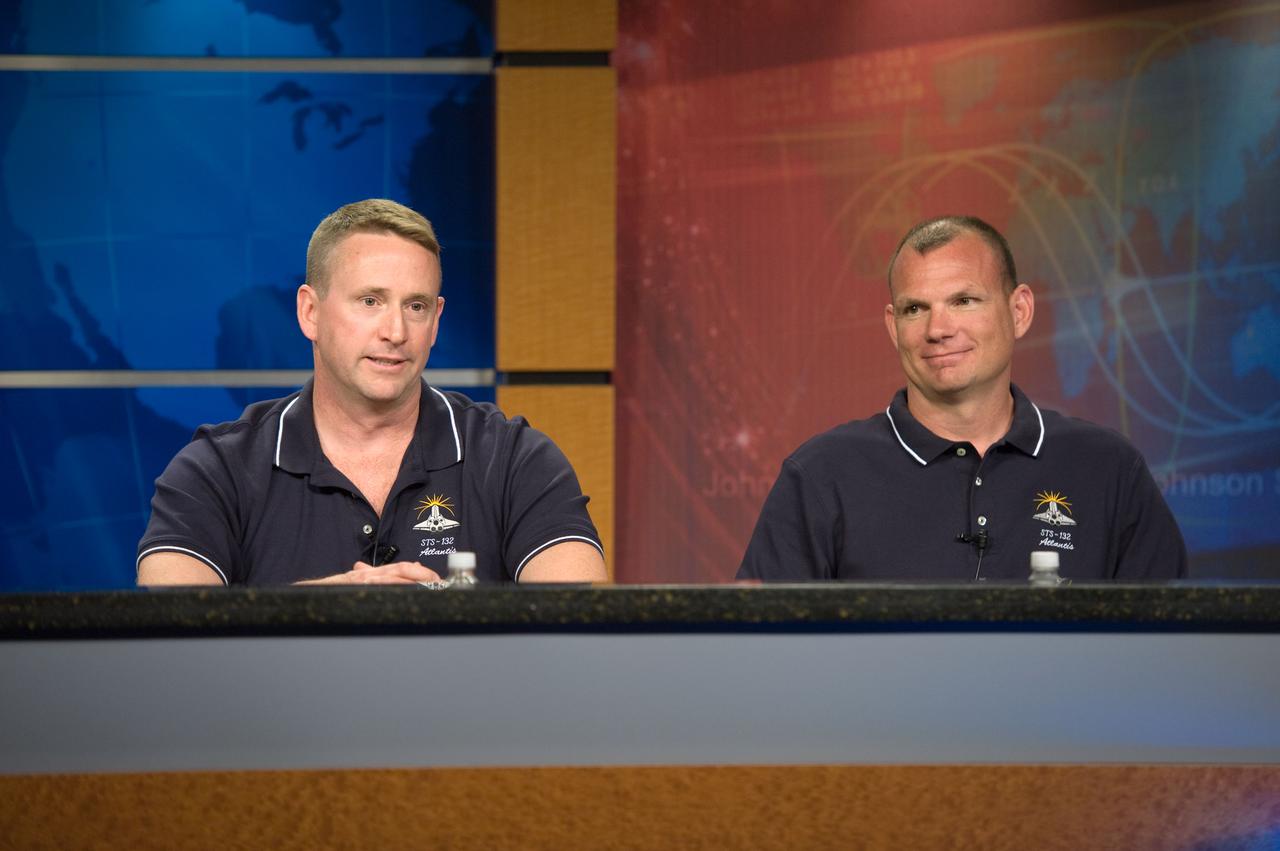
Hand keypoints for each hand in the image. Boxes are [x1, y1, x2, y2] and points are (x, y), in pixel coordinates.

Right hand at [295, 561, 443, 584]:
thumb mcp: (357, 582)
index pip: (403, 567)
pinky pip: (380, 586)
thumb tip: (400, 570)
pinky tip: (407, 590)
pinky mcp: (357, 587)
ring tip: (431, 587)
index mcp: (374, 572)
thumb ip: (376, 578)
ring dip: (415, 581)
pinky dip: (395, 587)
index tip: (436, 578)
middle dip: (425, 575)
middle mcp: (371, 573)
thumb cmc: (335, 589)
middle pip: (404, 569)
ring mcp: (364, 580)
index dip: (422, 571)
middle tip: (440, 583)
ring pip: (395, 577)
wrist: (312, 593)